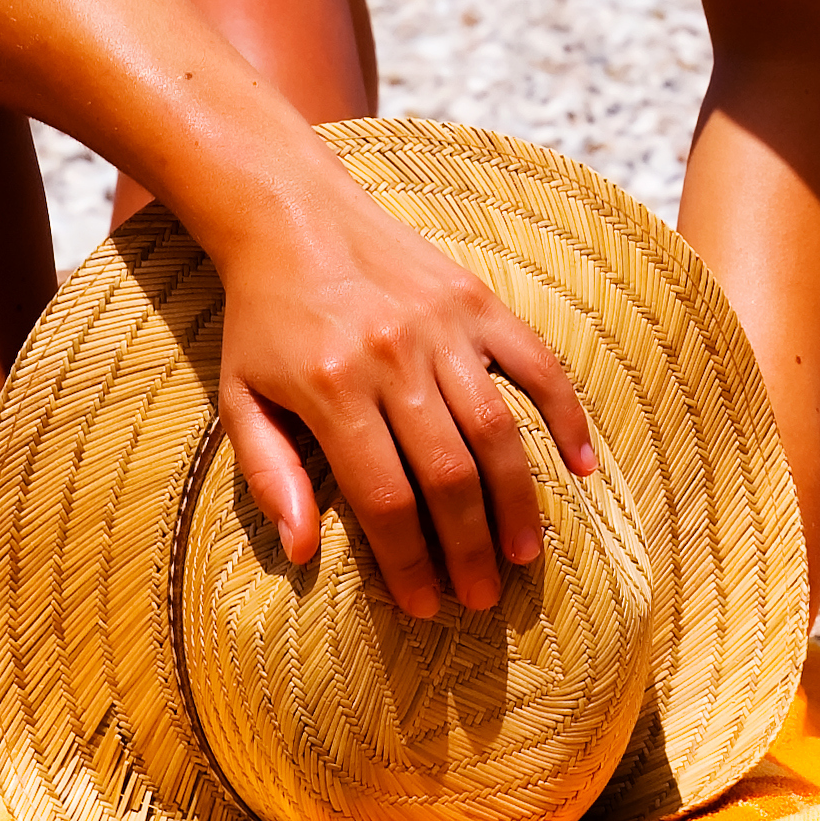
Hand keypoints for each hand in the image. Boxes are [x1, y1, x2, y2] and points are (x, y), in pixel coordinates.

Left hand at [206, 166, 596, 618]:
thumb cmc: (263, 318)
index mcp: (332, 387)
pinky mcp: (477, 300)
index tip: (425, 605)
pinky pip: (535, 364)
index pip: (384, 497)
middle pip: (447, 474)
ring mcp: (443, 326)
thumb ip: (269, 475)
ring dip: (516, 501)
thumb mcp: (240, 398)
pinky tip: (580, 466)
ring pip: (497, 429)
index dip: (409, 561)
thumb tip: (303, 551)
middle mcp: (394, 357)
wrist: (293, 215)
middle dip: (469, 548)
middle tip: (481, 599)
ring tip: (524, 555)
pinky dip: (565, 415)